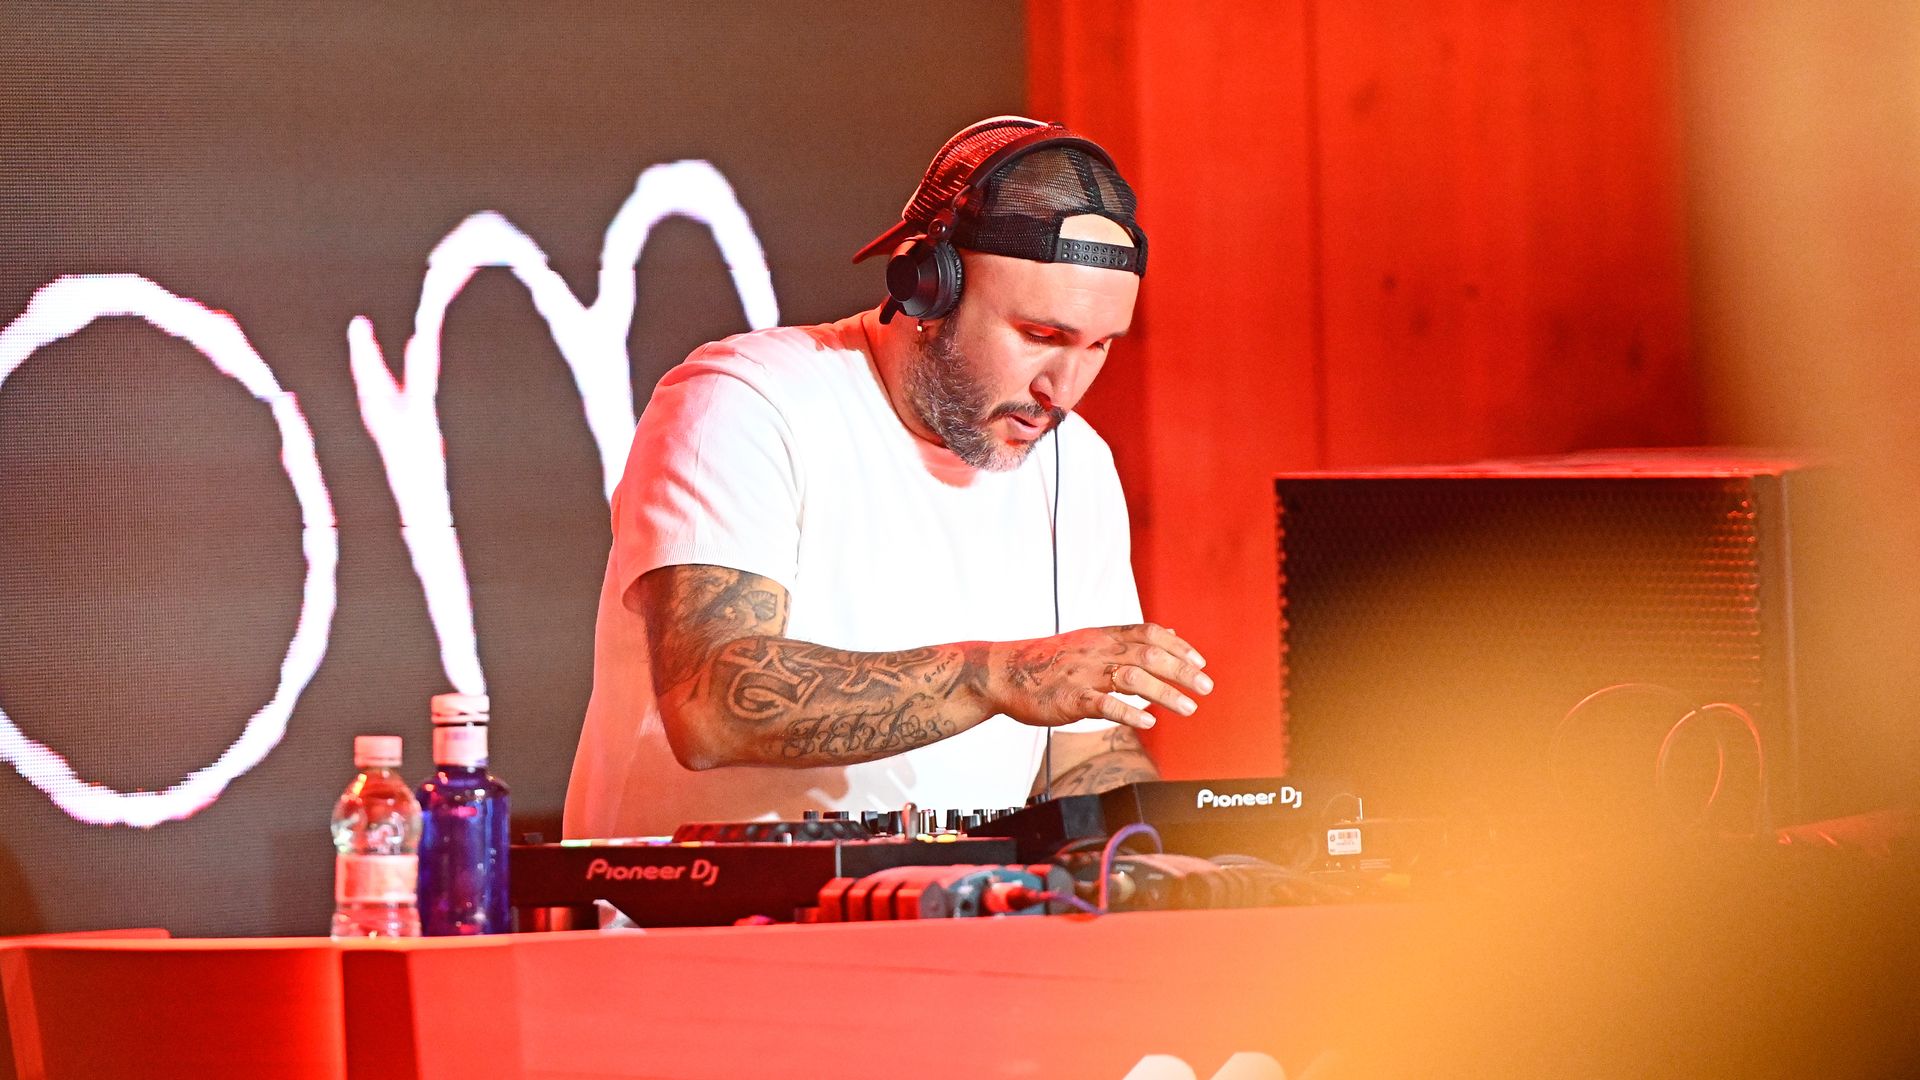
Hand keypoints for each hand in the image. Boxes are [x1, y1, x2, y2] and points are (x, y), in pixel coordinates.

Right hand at [987, 624, 1212, 730]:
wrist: (1003, 672)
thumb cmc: (1048, 661)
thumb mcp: (1089, 640)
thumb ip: (1130, 639)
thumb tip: (1171, 635)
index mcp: (1102, 636)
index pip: (1149, 633)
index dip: (1178, 647)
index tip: (1201, 663)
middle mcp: (1097, 652)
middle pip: (1148, 655)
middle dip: (1181, 671)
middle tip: (1206, 687)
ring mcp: (1083, 675)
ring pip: (1132, 678)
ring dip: (1164, 693)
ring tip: (1188, 708)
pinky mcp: (1069, 699)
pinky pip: (1103, 704)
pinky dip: (1128, 713)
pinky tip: (1148, 722)